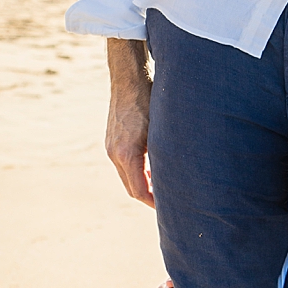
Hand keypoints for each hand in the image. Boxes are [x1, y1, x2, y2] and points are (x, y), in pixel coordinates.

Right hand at [106, 38, 153, 208]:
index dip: (154, 203)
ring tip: (164, 190)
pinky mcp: (112, 140)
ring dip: (144, 185)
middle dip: (150, 198)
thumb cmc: (150, 99)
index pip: (139, 191)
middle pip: (132, 188)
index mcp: (126, 153)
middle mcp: (114, 153)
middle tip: (170, 204)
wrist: (129, 78)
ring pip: (127, 177)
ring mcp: (110, 146)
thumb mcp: (162, 129)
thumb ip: (165, 155)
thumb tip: (178, 178)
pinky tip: (153, 171)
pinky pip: (124, 164)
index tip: (170, 209)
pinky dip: (137, 173)